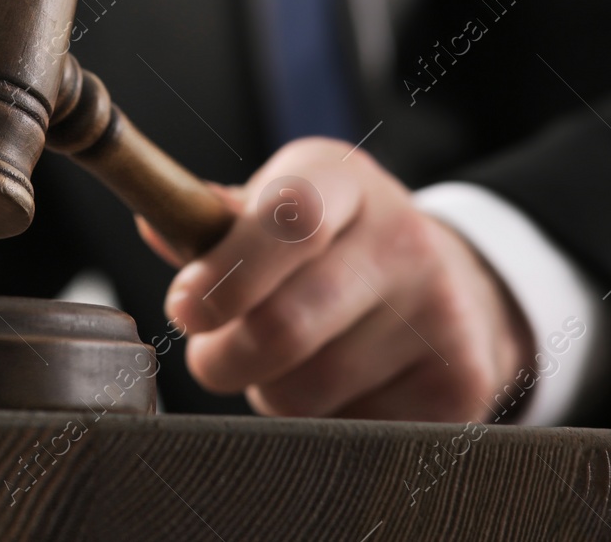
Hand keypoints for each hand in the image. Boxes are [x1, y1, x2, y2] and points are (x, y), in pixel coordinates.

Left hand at [140, 139, 534, 421]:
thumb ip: (216, 222)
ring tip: (288, 365)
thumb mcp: (283, 208)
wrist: (456, 288)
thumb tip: (154, 223)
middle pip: (285, 325)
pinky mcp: (457, 384)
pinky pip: (347, 431)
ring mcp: (439, 312)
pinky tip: (342, 389)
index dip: (226, 272)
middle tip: (214, 355)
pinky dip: (323, 424)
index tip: (184, 309)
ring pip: (305, 392)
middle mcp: (402, 238)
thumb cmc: (337, 247)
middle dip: (223, 357)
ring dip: (270, 392)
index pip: (288, 218)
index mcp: (343, 180)